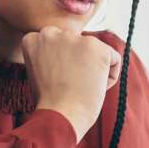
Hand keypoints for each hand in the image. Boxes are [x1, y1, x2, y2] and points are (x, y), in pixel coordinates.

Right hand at [22, 26, 121, 143]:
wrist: (60, 115)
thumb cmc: (50, 102)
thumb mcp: (39, 72)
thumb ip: (50, 55)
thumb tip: (71, 53)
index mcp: (34, 38)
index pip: (58, 45)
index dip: (61, 66)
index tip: (57, 80)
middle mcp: (52, 32)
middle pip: (77, 46)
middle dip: (78, 64)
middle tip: (70, 84)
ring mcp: (75, 38)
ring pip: (95, 52)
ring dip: (93, 69)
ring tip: (81, 88)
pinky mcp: (97, 47)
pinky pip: (114, 59)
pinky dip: (109, 77)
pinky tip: (94, 88)